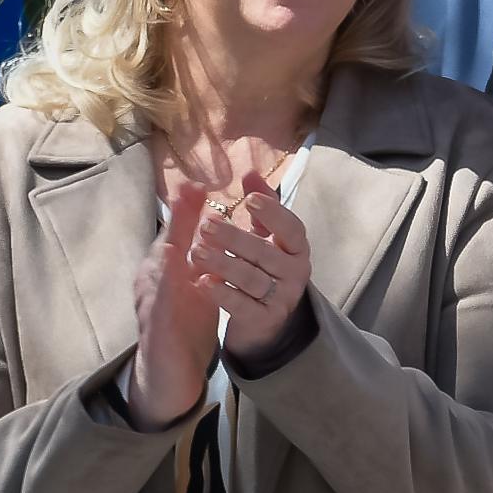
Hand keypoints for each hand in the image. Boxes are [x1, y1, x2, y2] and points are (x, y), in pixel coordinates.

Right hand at [123, 184, 221, 428]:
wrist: (169, 372)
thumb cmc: (183, 324)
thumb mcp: (198, 283)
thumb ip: (206, 255)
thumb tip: (216, 222)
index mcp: (168, 269)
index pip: (177, 235)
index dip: (185, 209)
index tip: (197, 182)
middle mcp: (154, 281)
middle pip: (165, 245)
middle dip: (176, 218)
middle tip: (190, 189)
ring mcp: (151, 304)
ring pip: (159, 272)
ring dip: (169, 248)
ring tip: (183, 224)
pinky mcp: (154, 330)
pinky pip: (159, 306)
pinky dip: (166, 287)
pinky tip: (175, 271)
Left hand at [194, 171, 312, 364]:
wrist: (263, 319)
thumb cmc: (262, 268)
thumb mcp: (265, 236)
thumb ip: (261, 206)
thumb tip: (249, 171)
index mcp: (297, 249)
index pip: (292, 228)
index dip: (273, 213)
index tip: (248, 199)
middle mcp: (296, 273)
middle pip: (266, 253)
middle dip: (235, 238)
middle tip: (205, 225)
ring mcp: (282, 299)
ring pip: (252, 279)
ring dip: (223, 264)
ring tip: (195, 251)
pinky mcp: (265, 321)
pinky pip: (243, 306)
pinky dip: (222, 293)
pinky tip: (201, 281)